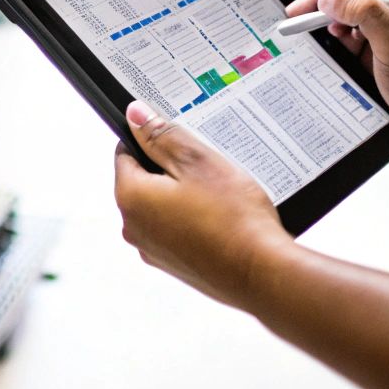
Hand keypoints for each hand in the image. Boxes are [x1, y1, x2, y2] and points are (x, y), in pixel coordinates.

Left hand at [113, 100, 293, 309]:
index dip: (152, 139)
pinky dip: (194, 219)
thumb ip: (162, 136)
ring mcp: (153, 250)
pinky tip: (222, 217)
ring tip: (219, 193)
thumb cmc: (233, 218)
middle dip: (171, 169)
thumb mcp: (198, 162)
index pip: (125, 153)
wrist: (263, 273)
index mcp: (131, 198)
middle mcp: (134, 228)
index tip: (178, 137)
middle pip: (144, 181)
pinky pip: (177, 230)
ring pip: (163, 206)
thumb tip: (135, 115)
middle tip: (206, 165)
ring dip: (185, 195)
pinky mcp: (176, 265)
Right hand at [285, 0, 388, 151]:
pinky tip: (335, 48)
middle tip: (297, 19)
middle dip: (325, 7)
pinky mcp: (381, 48)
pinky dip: (337, 40)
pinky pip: (351, 36)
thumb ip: (367, 15)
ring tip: (319, 35)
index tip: (304, 6)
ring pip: (349, 15)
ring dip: (331, 24)